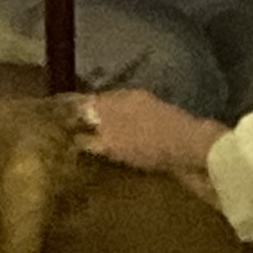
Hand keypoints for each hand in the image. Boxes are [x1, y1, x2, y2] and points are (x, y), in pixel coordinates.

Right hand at [79, 89, 225, 178]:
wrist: (196, 153)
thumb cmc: (150, 143)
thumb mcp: (113, 144)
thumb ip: (90, 140)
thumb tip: (72, 138)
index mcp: (119, 97)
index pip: (87, 101)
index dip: (71, 110)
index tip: (55, 120)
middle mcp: (134, 101)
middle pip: (105, 109)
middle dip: (91, 121)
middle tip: (72, 136)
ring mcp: (152, 115)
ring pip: (122, 121)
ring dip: (109, 132)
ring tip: (94, 148)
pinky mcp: (165, 133)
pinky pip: (136, 135)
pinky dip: (125, 142)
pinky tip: (121, 155)